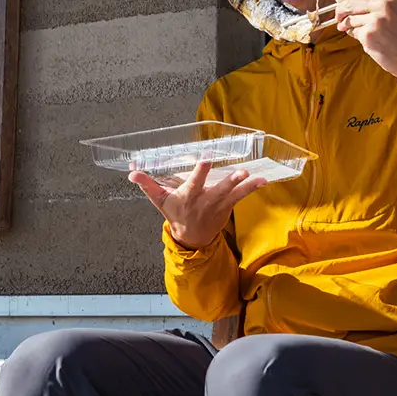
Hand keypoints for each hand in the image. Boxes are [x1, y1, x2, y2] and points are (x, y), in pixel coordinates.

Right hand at [129, 160, 266, 249]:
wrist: (190, 238)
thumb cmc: (175, 214)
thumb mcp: (159, 200)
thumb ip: (147, 184)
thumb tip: (132, 172)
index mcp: (188, 196)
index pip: (195, 181)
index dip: (201, 170)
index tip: (206, 157)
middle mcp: (205, 201)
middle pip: (219, 189)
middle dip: (230, 181)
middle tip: (241, 172)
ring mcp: (218, 205)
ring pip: (234, 194)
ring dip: (246, 186)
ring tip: (258, 178)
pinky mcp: (227, 208)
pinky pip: (241, 197)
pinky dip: (252, 189)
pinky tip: (264, 180)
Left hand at [333, 0, 396, 89]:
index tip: (339, 0)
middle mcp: (384, 4)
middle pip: (350, 2)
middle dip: (340, 10)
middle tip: (338, 17)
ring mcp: (376, 20)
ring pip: (349, 18)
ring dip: (347, 25)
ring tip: (353, 30)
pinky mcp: (369, 35)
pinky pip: (353, 32)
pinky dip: (354, 35)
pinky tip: (365, 40)